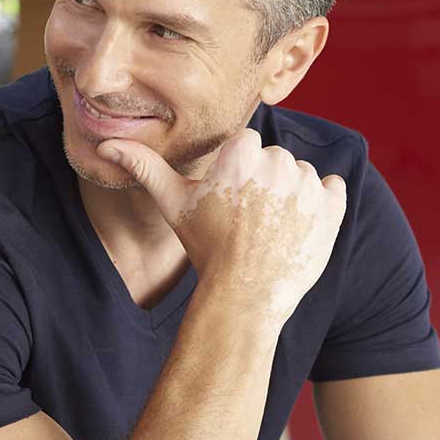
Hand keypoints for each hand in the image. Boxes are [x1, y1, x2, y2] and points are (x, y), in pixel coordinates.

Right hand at [98, 130, 345, 323]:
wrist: (245, 294)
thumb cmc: (206, 248)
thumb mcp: (172, 204)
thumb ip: (145, 167)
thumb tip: (106, 145)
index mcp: (243, 152)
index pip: (247, 146)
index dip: (238, 174)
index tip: (231, 200)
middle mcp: (279, 161)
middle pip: (275, 159)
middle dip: (264, 183)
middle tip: (248, 219)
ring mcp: (308, 184)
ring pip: (302, 175)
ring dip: (291, 195)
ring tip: (270, 227)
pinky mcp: (332, 206)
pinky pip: (332, 189)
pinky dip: (321, 205)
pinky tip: (297, 226)